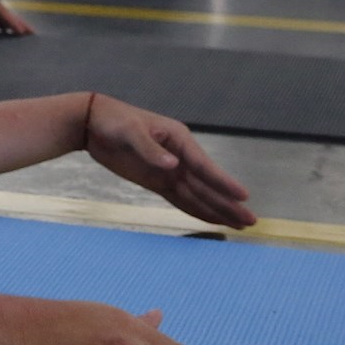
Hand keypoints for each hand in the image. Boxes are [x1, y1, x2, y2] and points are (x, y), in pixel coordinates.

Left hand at [83, 94, 255, 227]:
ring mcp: (169, 170)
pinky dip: (196, 210)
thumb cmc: (114, 120)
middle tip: (251, 221)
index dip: (223, 182)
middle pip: (207, 185)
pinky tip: (212, 219)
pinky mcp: (156, 181)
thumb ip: (150, 149)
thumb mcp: (130, 131)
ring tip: (240, 224)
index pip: (204, 166)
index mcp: (179, 139)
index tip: (243, 196)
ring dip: (218, 210)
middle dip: (228, 203)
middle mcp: (180, 157)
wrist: (93, 122)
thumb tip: (173, 165)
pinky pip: (180, 198)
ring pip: (198, 195)